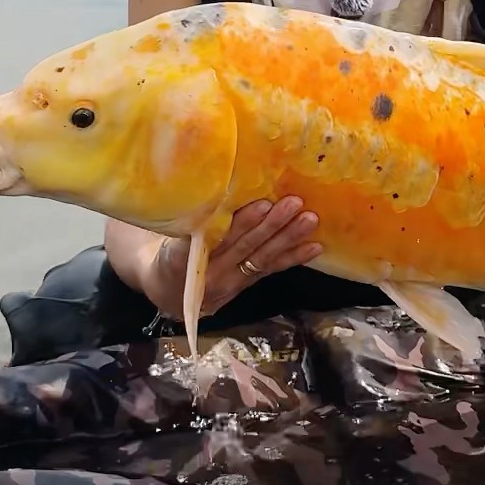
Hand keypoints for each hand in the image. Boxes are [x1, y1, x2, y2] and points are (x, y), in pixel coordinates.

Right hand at [137, 199, 320, 321]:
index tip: (262, 203)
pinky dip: (294, 258)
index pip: (221, 239)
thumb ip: (194, 223)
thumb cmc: (171, 256)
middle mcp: (217, 272)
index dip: (243, 223)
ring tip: (309, 220)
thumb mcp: (172, 242)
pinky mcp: (248, 283)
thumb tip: (216, 189)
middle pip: (248, 247)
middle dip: (273, 225)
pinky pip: (272, 270)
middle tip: (293, 204)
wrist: (170, 295)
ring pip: (264, 258)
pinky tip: (314, 247)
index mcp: (193, 258)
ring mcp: (235, 280)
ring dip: (288, 239)